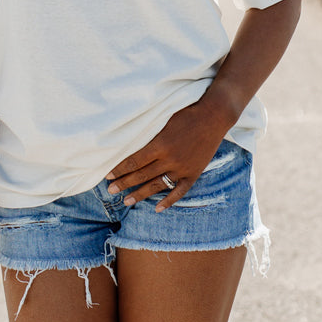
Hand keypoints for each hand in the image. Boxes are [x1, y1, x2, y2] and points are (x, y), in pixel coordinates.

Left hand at [105, 97, 228, 209]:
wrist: (214, 116)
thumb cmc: (186, 113)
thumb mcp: (163, 118)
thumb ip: (148, 132)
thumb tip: (128, 139)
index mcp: (160, 144)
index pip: (134, 161)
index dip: (120, 169)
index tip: (108, 175)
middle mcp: (170, 159)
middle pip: (142, 175)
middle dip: (124, 183)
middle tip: (110, 190)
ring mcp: (182, 168)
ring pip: (157, 185)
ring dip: (140, 194)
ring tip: (126, 201)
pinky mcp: (193, 173)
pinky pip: (179, 191)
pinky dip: (169, 201)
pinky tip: (157, 208)